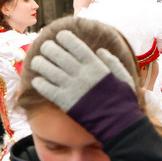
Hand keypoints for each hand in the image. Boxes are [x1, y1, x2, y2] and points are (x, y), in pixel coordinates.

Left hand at [29, 29, 143, 144]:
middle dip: (49, 48)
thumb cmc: (123, 101)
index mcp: (96, 66)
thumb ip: (113, 62)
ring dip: (40, 63)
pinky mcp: (64, 102)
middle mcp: (82, 74)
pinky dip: (39, 83)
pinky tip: (37, 81)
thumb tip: (100, 50)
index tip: (61, 36)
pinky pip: (46, 89)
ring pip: (48, 70)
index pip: (76, 46)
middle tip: (45, 47)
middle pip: (58, 55)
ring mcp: (72, 88)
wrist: (118, 124)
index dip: (66, 38)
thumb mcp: (125, 78)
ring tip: (37, 61)